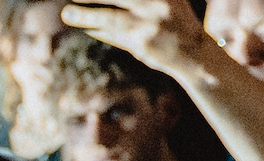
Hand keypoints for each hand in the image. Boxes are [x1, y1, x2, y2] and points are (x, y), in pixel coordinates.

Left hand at [62, 0, 206, 74]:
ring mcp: (149, 23)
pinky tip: (87, 27)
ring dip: (87, 15)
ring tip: (68, 13)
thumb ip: (138, 2)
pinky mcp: (142, 43)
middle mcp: (157, 2)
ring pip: (111, 17)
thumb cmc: (175, 23)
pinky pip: (115, 36)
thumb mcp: (164, 2)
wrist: (195, 52)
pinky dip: (99, 31)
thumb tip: (101, 13)